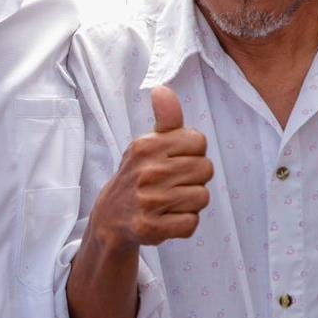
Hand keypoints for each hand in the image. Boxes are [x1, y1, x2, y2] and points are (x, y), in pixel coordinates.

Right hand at [91, 85, 212, 249]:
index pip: (198, 141)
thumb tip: (162, 89)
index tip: (177, 160)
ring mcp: (147, 201)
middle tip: (175, 183)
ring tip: (171, 201)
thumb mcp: (149, 143)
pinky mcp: (150, 228)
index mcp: (146, 146)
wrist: (112, 217)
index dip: (193, 152)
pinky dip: (184, 223)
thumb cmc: (139, 175)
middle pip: (205, 169)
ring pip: (202, 197)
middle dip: (195, 178)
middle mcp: (146, 171)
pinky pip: (191, 223)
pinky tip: (168, 218)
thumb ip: (166, 117)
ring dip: (191, 202)